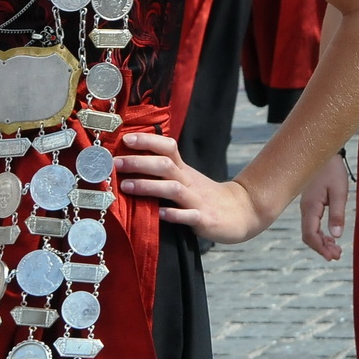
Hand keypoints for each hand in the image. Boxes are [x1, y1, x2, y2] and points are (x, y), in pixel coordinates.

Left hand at [115, 131, 274, 243]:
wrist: (242, 212)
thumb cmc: (205, 195)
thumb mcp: (187, 178)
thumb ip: (165, 171)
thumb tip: (132, 160)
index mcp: (184, 171)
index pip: (168, 147)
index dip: (148, 141)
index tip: (126, 139)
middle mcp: (189, 182)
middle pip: (165, 165)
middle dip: (139, 162)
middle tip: (116, 163)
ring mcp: (197, 200)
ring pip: (172, 189)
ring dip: (149, 186)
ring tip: (126, 186)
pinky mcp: (204, 220)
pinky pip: (189, 216)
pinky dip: (174, 214)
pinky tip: (159, 214)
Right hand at [298, 156, 349, 260]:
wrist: (324, 152)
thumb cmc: (332, 170)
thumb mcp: (339, 191)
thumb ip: (337, 214)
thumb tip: (336, 236)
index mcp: (310, 206)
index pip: (310, 234)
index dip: (320, 248)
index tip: (332, 256)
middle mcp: (305, 208)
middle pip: (309, 235)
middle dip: (322, 248)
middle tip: (338, 255)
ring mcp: (306, 206)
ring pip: (310, 231)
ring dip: (322, 242)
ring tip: (336, 249)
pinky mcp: (310, 204)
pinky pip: (312, 224)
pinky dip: (320, 233)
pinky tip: (331, 237)